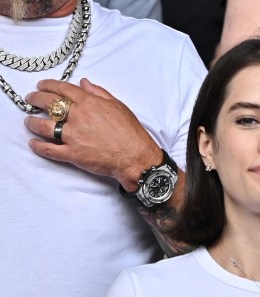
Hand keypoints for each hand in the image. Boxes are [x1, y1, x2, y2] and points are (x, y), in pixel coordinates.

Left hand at [24, 78, 161, 191]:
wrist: (137, 158)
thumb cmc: (131, 133)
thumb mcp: (119, 107)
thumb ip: (99, 93)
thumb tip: (84, 83)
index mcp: (90, 103)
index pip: (62, 89)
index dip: (48, 85)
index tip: (41, 86)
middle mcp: (79, 117)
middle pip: (48, 103)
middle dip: (35, 99)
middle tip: (31, 100)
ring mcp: (74, 136)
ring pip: (44, 126)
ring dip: (33, 122)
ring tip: (29, 121)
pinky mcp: (73, 154)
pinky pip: (49, 150)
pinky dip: (38, 146)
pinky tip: (33, 143)